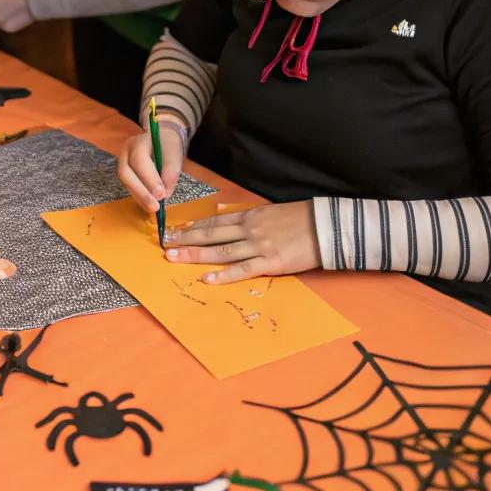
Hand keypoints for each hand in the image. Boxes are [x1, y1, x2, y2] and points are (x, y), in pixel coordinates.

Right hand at [117, 119, 185, 213]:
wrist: (161, 139)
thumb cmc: (167, 145)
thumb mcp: (174, 153)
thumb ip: (171, 171)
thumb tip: (164, 194)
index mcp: (138, 142)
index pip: (139, 159)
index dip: (149, 178)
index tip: (162, 194)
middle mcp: (126, 152)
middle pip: (126, 173)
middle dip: (140, 192)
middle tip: (155, 206)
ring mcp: (123, 162)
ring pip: (126, 182)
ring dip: (139, 197)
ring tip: (153, 208)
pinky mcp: (126, 173)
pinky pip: (129, 186)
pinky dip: (139, 197)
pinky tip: (148, 204)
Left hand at [162, 200, 320, 284]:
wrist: (325, 226)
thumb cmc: (298, 219)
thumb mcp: (269, 212)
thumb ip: (246, 218)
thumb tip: (224, 217)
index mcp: (249, 216)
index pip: (214, 222)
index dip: (192, 227)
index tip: (174, 231)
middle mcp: (249, 230)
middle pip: (211, 235)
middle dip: (186, 240)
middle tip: (165, 245)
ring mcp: (259, 246)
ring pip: (221, 251)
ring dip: (196, 255)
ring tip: (175, 258)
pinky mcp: (271, 262)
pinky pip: (242, 269)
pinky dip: (224, 275)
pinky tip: (207, 278)